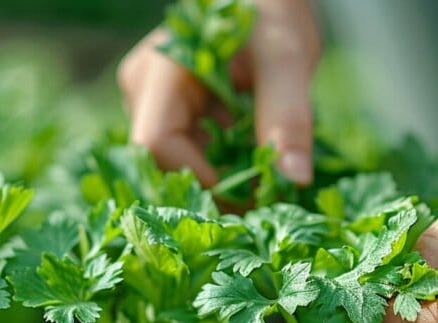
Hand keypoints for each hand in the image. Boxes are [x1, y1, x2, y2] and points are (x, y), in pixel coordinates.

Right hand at [117, 0, 319, 186]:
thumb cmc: (271, 15)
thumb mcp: (288, 60)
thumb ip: (288, 117)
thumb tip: (294, 179)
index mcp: (162, 70)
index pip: (157, 143)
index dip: (198, 177)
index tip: (248, 191)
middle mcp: (143, 86)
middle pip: (162, 159)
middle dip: (212, 183)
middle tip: (261, 191)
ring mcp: (149, 99)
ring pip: (173, 160)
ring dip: (217, 174)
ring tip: (258, 169)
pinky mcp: (164, 109)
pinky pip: (183, 150)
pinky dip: (216, 163)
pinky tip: (246, 154)